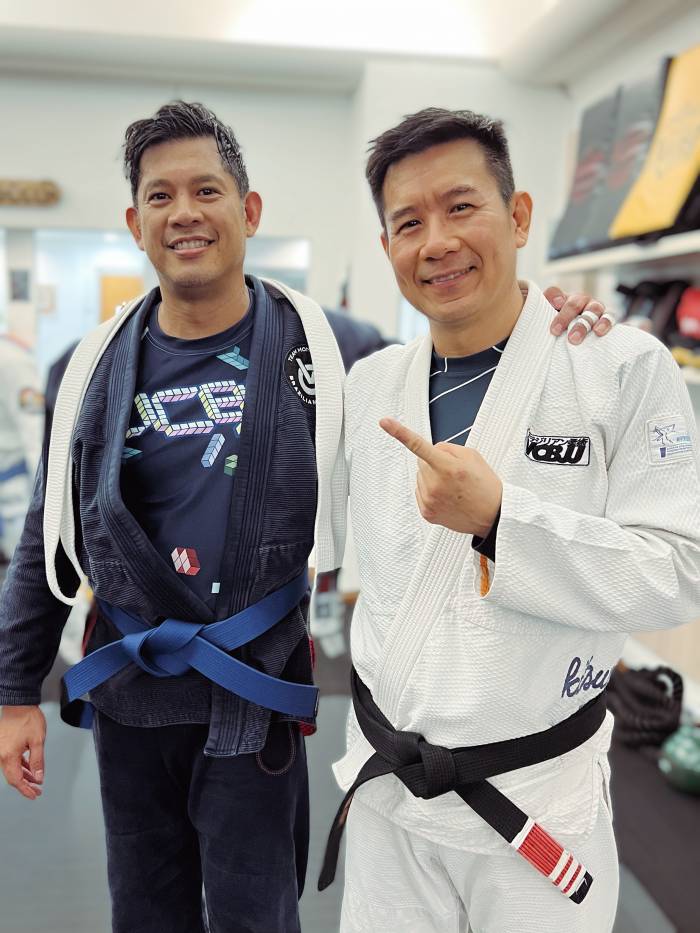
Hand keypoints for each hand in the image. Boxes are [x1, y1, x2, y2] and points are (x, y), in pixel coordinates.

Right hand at [0, 705, 45, 799]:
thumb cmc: (27, 718)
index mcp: (9, 755)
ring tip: (35, 779)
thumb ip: (38, 761)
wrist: (19, 703)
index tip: (34, 794)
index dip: (26, 789)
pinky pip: (10, 760)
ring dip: (23, 775)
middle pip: (12, 776)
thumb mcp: (37, 741)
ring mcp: (1, 749)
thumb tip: (38, 776)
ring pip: (12, 768)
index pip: (16, 780)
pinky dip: (20, 765)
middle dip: (25, 785)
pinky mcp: (2, 744)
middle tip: (37, 790)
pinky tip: (28, 767)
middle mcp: (1, 755)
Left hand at [380, 417, 501, 536]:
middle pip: (421, 462)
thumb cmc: (485, 485)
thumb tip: (431, 449)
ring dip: (432, 478)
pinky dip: (430, 492)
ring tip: (453, 488)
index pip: (418, 445)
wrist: (494, 515)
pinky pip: (420, 492)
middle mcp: (436, 484)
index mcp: (448, 467)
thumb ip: (447, 448)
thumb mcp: (472, 456)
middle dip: (434, 463)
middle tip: (454, 473)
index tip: (385, 422)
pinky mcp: (427, 513)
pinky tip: (447, 497)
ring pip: (420, 477)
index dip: (399, 432)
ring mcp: (430, 500)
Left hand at [544, 287, 613, 343]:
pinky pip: (609, 318)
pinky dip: (605, 323)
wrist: (582, 337)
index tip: (550, 309)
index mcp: (564, 299)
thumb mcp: (551, 319)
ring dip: (583, 323)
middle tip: (555, 332)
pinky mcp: (609, 318)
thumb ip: (545, 312)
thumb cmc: (564, 329)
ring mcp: (596, 308)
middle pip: (574, 303)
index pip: (554, 293)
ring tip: (576, 338)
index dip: (552, 300)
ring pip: (592, 310)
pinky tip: (599, 332)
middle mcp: (581, 300)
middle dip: (565, 317)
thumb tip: (554, 304)